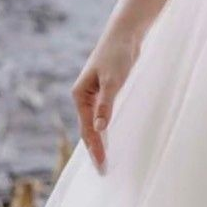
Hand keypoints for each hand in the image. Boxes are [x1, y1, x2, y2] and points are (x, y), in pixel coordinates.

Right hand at [71, 29, 142, 170]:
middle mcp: (84, 97)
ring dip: (100, 141)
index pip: (87, 129)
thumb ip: (106, 104)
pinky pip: (103, 116)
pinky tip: (111, 138)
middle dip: (95, 149)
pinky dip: (106, 129)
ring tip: (104, 161)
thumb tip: (100, 128)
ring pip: (95, 124)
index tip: (102, 166)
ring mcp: (94, 95)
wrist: (125, 35)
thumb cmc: (118, 55)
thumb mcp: (113, 81)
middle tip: (103, 171)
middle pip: (88, 129)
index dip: (95, 148)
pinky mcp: (105, 92)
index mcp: (81, 96)